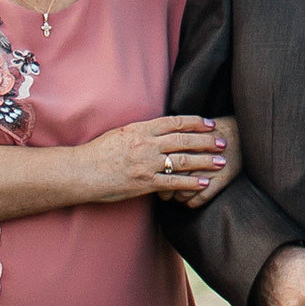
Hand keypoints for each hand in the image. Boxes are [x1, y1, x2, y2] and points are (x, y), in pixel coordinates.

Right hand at [81, 118, 236, 206]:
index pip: (174, 122)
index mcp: (140, 129)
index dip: (195, 122)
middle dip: (206, 141)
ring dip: (205, 160)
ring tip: (221, 162)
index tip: (209, 123)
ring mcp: (147, 164)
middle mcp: (146, 144)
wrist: (81, 171)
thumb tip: (156, 130)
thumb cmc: (97, 153)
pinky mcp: (145, 183)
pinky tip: (204, 183)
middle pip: (184, 139)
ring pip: (183, 160)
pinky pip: (173, 183)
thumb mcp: (120, 134)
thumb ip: (140, 132)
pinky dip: (191, 183)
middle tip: (223, 141)